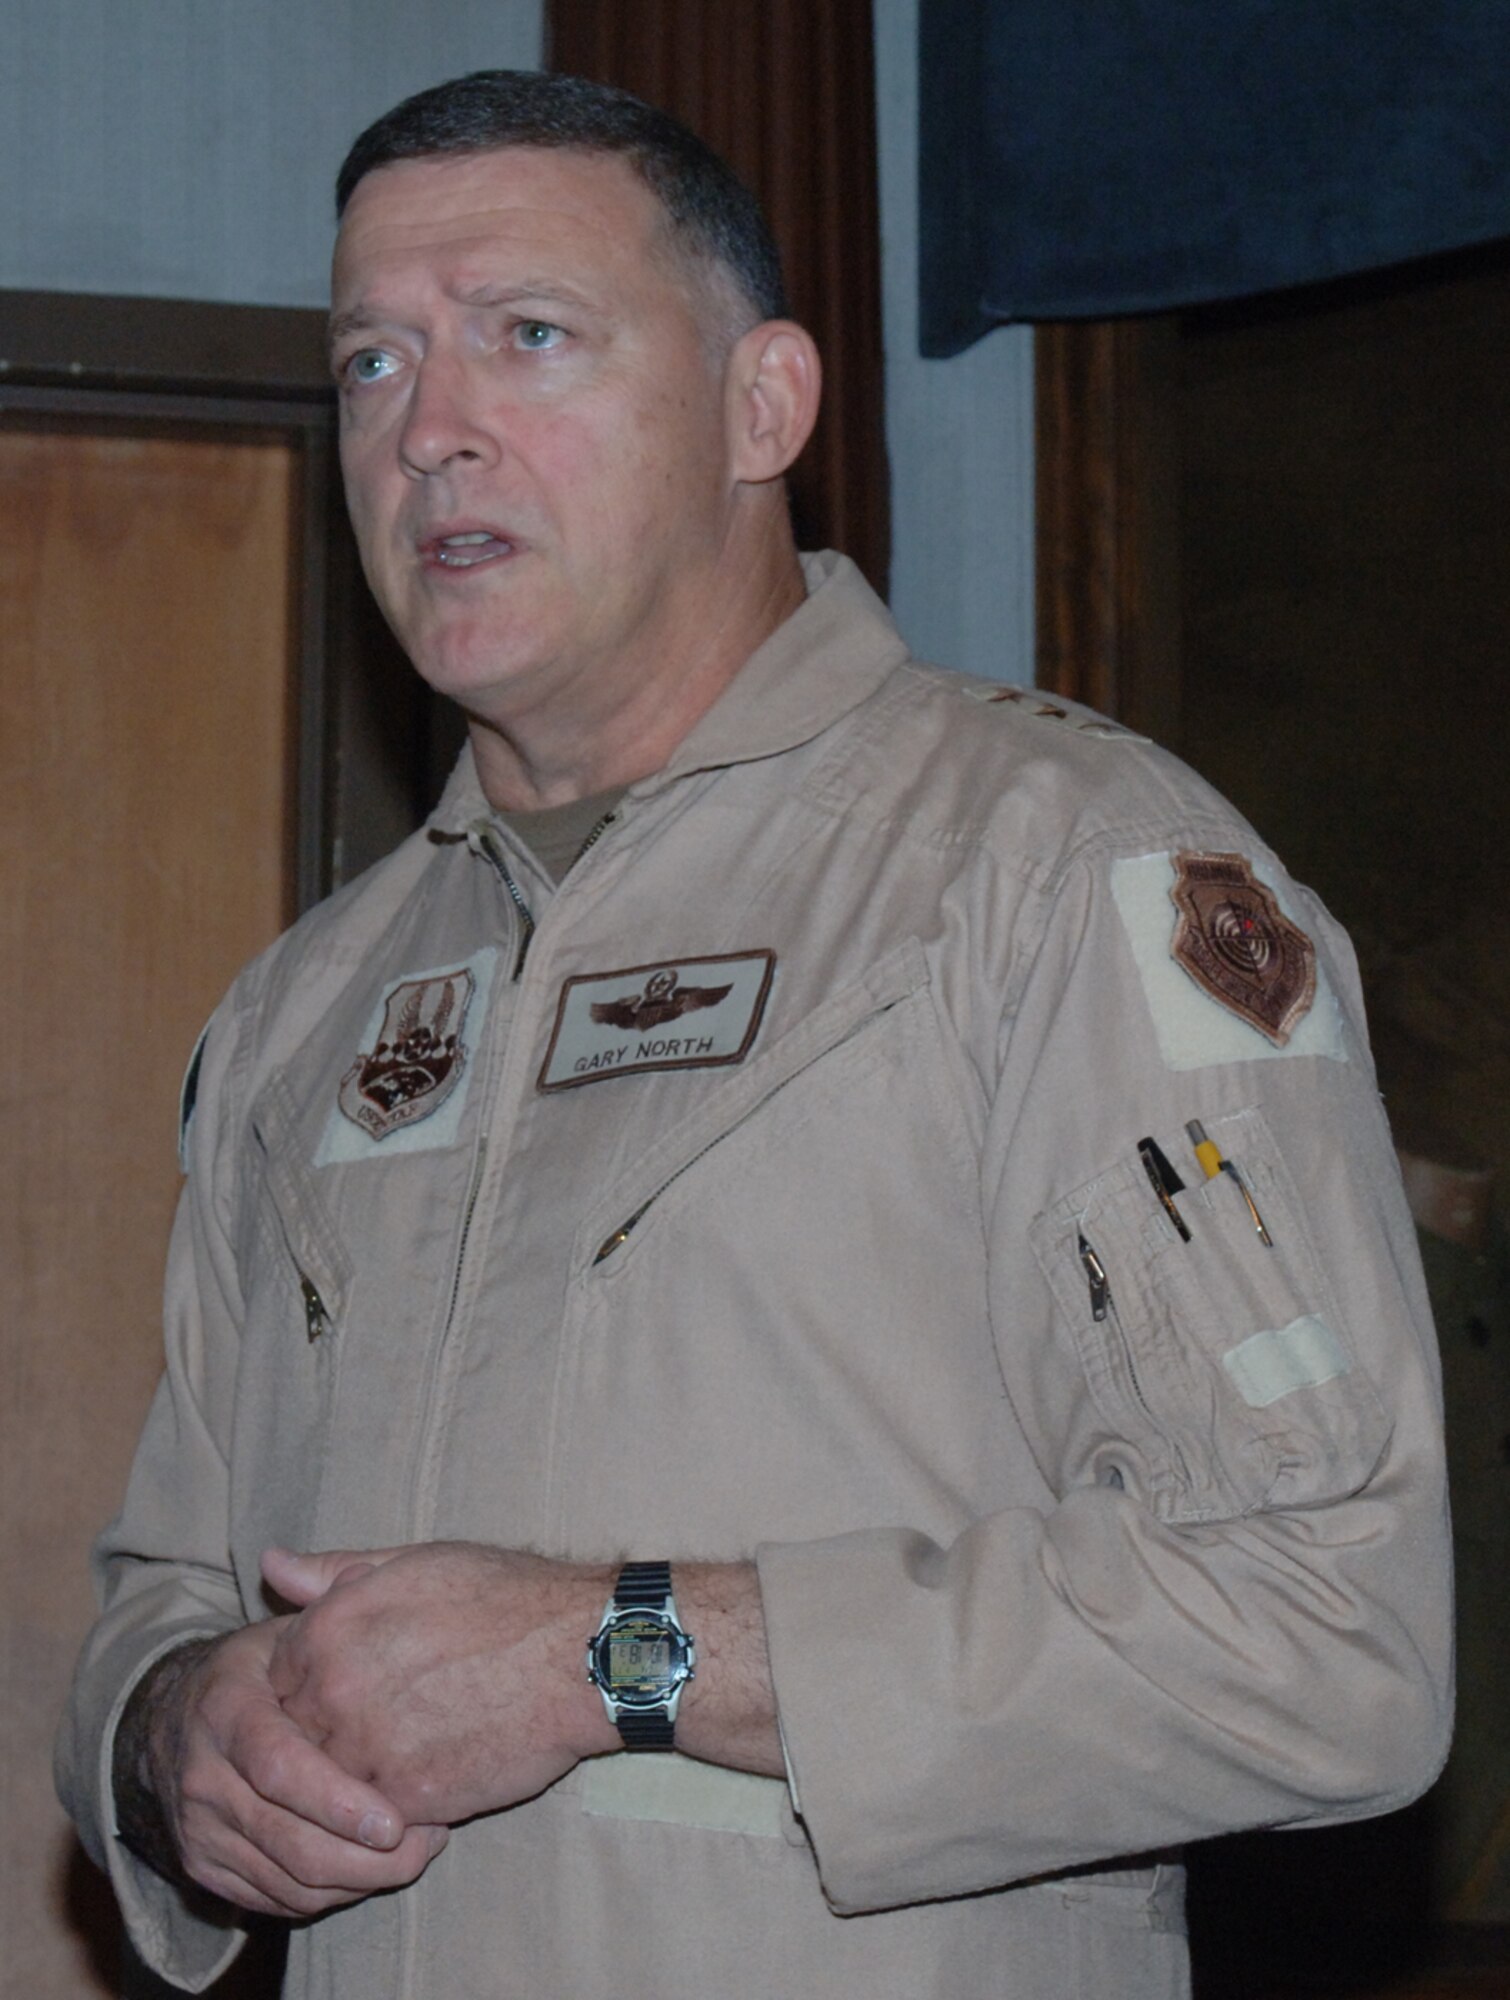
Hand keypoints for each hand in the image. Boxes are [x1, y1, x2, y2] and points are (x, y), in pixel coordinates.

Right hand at [123, 1620, 447, 1918]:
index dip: (336, 1799)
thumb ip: (317, 1600)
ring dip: (361, 1879)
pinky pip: (279, 1901)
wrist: (177, 1723)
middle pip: (287, 1841)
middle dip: (364, 1857)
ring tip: (423, 1849)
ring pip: (289, 1882)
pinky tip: (379, 1866)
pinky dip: (335, 1893)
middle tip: (431, 1842)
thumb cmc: (260, 1670)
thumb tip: (314, 1562)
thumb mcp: (283, 1630)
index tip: (394, 1820)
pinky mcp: (207, 1870)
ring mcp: (200, 1830)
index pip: (277, 1767)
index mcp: (224, 1708)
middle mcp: (202, 1776)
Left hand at [262, 1543, 617, 1826]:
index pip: (274, 1673)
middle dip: (326, 1730)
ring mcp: (366, 1749)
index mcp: (331, 1626)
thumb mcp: (417, 1562)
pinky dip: (389, 1806)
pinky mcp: (405, 1799)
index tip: (346, 1682)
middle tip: (382, 1719)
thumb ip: (335, 1571)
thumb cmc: (506, 1597)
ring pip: (325, 1782)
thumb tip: (271, 1564)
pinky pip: (369, 1817)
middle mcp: (334, 1688)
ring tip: (406, 1750)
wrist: (580, 1655)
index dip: (308, 1679)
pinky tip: (429, 1776)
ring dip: (353, 1773)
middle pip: (292, 1733)